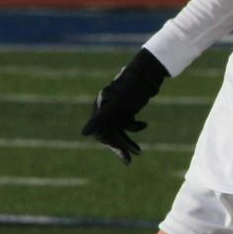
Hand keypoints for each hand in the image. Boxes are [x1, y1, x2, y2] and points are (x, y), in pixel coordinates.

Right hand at [81, 49, 167, 163]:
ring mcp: (115, 108)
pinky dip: (134, 127)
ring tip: (138, 152)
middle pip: (110, 132)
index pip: (101, 131)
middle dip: (121, 145)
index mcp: (100, 106)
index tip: (121, 153)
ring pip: (119, 129)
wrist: (149, 73)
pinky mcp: (124, 107)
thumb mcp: (117, 105)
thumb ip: (99, 119)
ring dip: (128, 139)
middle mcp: (105, 107)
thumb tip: (83, 134)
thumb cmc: (132, 87)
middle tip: (129, 160)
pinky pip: (126, 124)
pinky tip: (144, 124)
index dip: (110, 143)